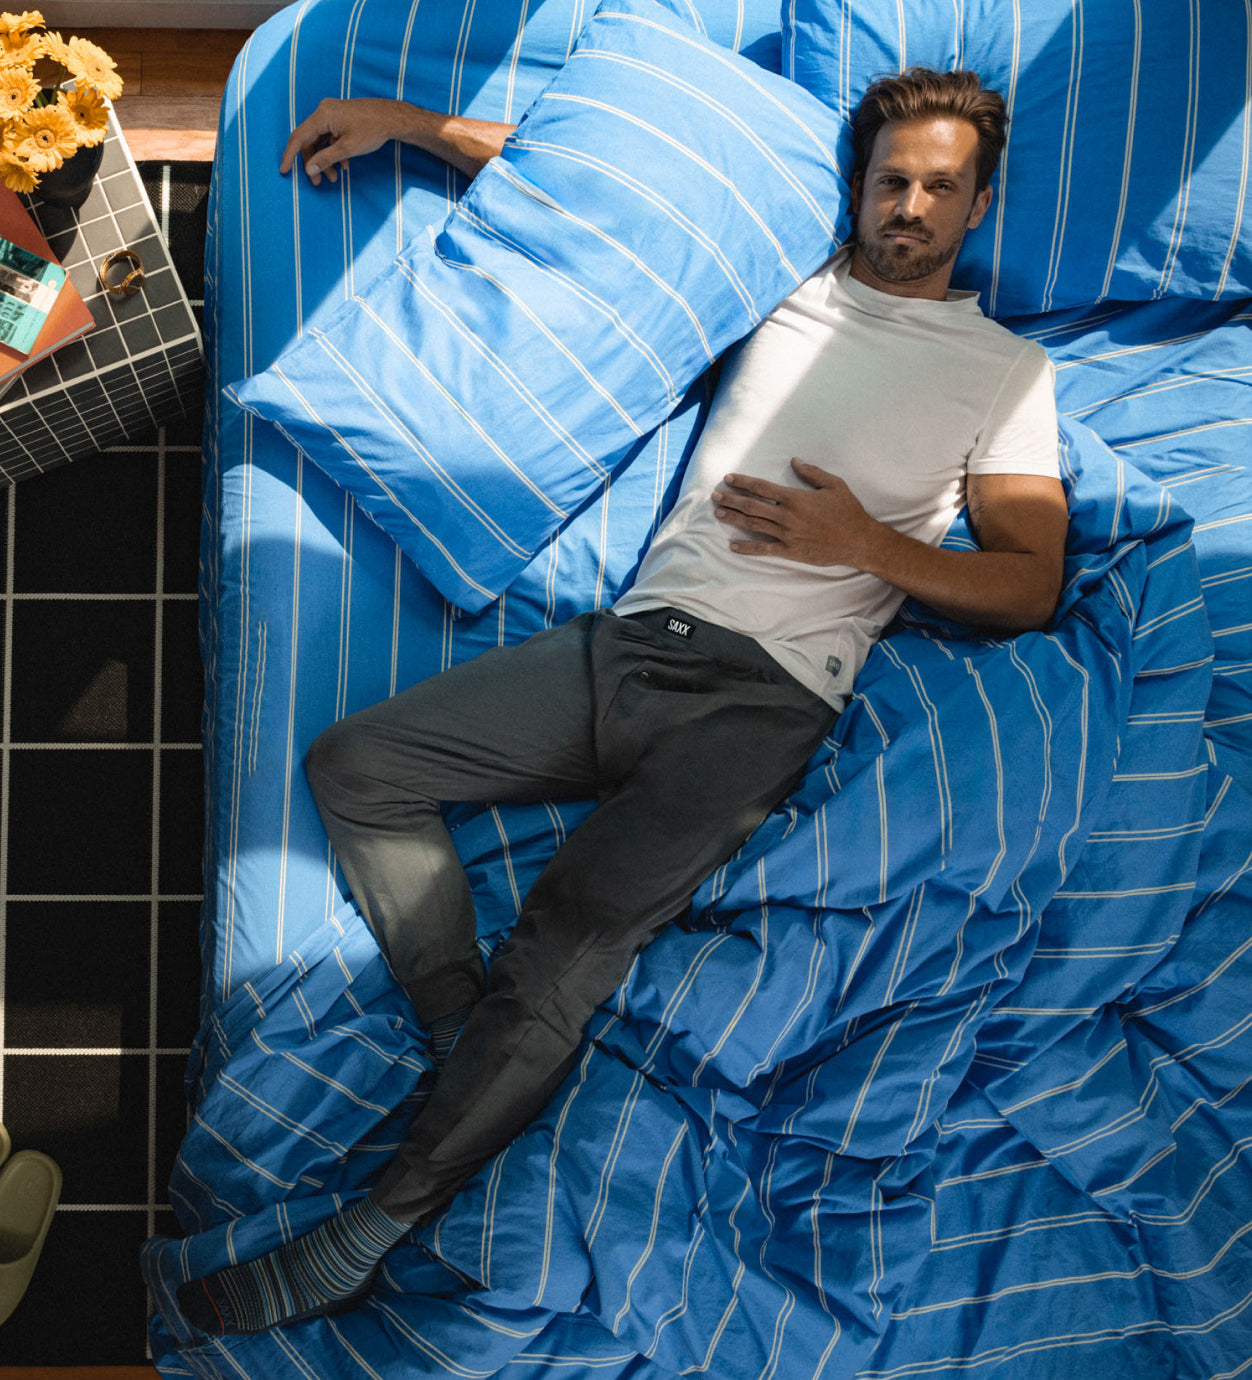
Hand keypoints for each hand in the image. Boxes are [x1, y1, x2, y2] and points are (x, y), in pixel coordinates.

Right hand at [280, 97, 401, 185]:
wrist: (392, 117)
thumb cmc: (372, 130)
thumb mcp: (348, 148)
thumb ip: (326, 159)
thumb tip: (309, 170)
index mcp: (323, 115)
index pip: (299, 137)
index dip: (290, 155)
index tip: (284, 171)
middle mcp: (324, 112)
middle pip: (310, 141)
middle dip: (314, 163)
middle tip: (319, 182)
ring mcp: (332, 114)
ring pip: (320, 141)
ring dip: (326, 160)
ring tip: (335, 178)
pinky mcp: (340, 119)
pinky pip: (330, 137)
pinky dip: (334, 152)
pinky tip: (344, 166)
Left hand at [711, 458, 877, 566]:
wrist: (858, 540)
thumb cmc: (848, 511)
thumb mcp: (834, 484)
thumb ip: (812, 472)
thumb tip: (794, 460)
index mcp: (795, 498)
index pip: (761, 487)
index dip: (742, 482)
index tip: (728, 478)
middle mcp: (786, 516)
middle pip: (752, 505)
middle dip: (731, 499)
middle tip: (715, 495)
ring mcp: (786, 534)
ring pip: (754, 524)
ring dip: (734, 518)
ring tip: (719, 512)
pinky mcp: (790, 551)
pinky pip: (764, 549)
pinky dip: (747, 547)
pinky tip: (733, 545)